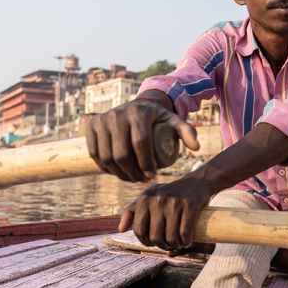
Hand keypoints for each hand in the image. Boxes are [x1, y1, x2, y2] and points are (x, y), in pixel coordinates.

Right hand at [85, 98, 199, 181]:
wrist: (135, 107)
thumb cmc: (156, 119)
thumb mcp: (173, 122)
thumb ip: (187, 132)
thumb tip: (196, 148)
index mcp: (138, 112)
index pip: (140, 143)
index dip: (146, 163)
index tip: (152, 174)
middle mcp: (117, 114)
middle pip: (121, 153)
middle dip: (132, 172)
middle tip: (142, 179)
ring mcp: (102, 119)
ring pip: (107, 156)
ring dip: (119, 174)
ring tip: (132, 178)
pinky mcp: (91, 126)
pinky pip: (95, 154)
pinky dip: (105, 168)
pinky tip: (117, 173)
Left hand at [118, 177, 212, 250]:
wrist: (194, 183)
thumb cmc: (168, 194)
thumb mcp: (147, 198)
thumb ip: (131, 212)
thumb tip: (121, 229)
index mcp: (145, 199)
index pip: (139, 230)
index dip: (146, 241)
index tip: (154, 242)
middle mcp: (158, 200)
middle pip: (155, 236)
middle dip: (162, 245)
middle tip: (168, 244)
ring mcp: (174, 202)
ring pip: (171, 237)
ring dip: (175, 245)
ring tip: (178, 244)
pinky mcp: (190, 205)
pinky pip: (185, 232)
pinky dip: (186, 241)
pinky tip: (186, 241)